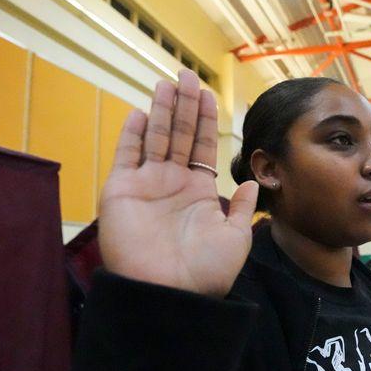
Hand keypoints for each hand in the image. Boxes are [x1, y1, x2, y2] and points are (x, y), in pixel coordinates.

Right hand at [99, 70, 258, 297]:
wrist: (169, 294)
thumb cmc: (205, 271)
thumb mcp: (235, 238)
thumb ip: (241, 208)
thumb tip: (249, 183)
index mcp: (198, 192)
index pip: (201, 146)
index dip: (204, 120)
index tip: (209, 94)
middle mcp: (171, 184)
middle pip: (178, 134)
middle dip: (183, 105)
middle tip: (187, 75)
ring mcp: (145, 185)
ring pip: (154, 138)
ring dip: (160, 110)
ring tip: (167, 83)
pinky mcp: (120, 191)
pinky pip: (126, 156)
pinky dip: (131, 134)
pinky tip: (139, 111)